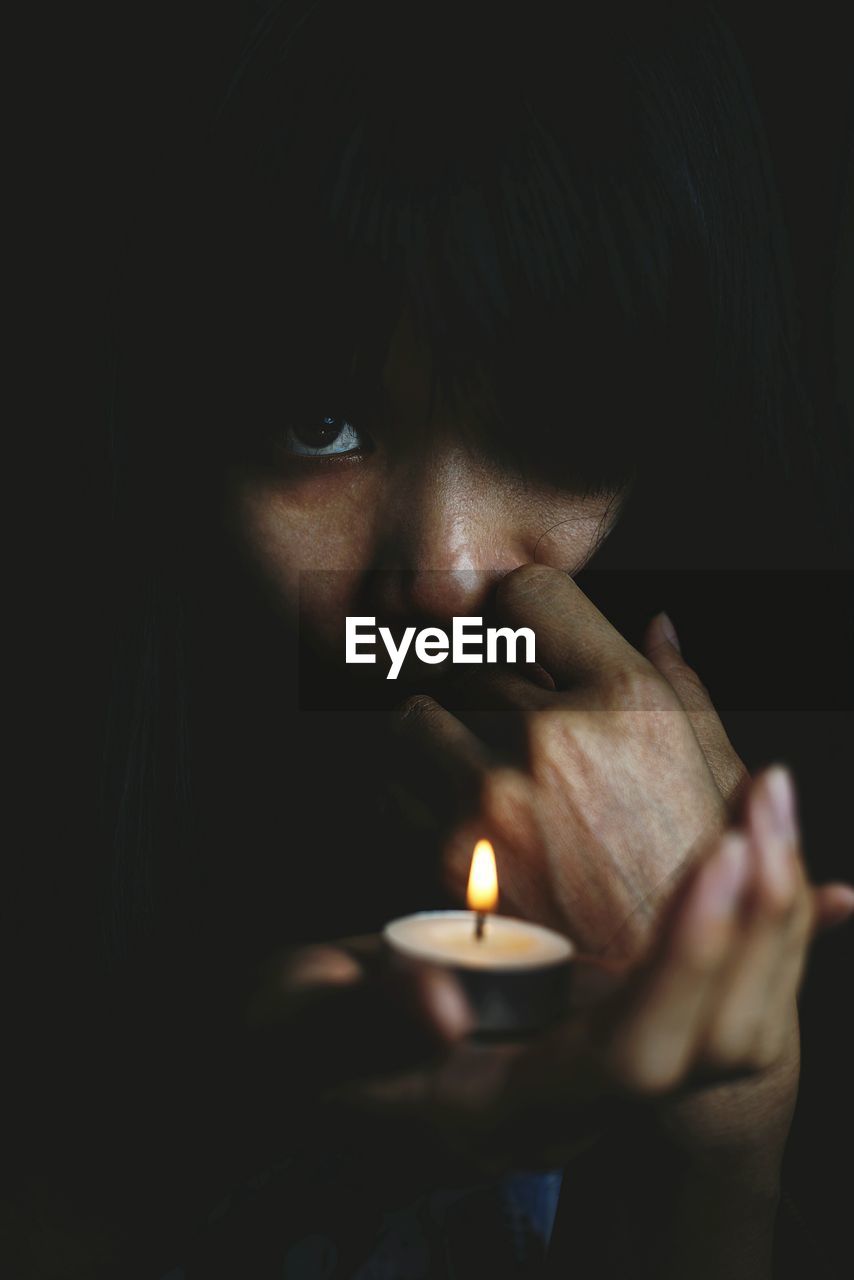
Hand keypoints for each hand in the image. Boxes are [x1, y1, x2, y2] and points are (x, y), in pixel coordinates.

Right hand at [236, 786, 852, 1192]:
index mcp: (507, 1109)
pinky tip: (798, 863)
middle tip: (763, 808)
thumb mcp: (299, 1031)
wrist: (307, 1075)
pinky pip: (717, 997)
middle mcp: (573, 1105)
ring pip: (730, 1025)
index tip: (720, 857)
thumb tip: (439, 1004)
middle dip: (752, 927)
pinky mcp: (606, 1028)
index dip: (684, 964)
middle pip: (709, 1047)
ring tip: (770, 805)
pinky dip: (762, 930)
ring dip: (766, 917)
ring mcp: (598, 1072)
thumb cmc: (294, 1049)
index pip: (630, 1056)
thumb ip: (360, 1017)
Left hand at [388, 563, 744, 960]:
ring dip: (433, 738)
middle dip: (483, 690)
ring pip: (414, 717)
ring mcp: (494, 793)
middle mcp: (552, 733)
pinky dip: (412, 798)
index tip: (520, 638)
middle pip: (468, 659)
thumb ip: (682, 684)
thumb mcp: (715, 768)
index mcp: (624, 699)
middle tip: (505, 730)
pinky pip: (393, 789)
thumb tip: (657, 622)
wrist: (661, 993)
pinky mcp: (449, 854)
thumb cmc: (695, 875)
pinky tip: (454, 821)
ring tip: (467, 770)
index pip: (529, 591)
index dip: (522, 612)